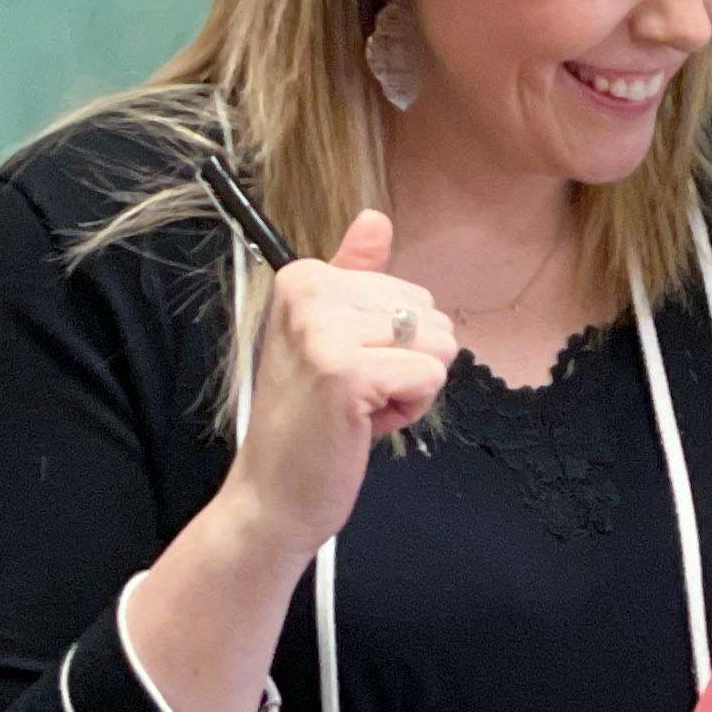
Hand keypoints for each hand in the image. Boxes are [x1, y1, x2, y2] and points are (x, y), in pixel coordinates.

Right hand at [221, 210, 457, 560]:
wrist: (274, 493)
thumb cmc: (309, 420)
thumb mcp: (330, 337)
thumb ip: (354, 276)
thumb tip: (376, 217)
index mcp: (303, 278)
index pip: (410, 293)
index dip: (393, 342)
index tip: (344, 369)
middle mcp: (309, 295)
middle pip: (430, 315)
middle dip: (406, 364)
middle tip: (352, 395)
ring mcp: (325, 332)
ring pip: (437, 345)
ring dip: (408, 388)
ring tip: (357, 408)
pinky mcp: (346, 372)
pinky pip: (431, 376)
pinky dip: (409, 409)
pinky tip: (363, 423)